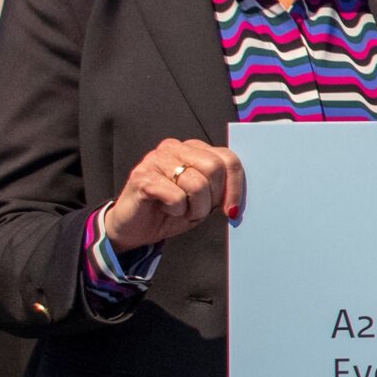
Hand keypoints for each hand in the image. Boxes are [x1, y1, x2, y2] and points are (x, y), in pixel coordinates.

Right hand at [101, 137, 243, 251]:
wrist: (134, 228)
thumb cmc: (172, 211)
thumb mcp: (204, 200)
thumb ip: (221, 190)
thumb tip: (241, 198)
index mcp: (193, 149)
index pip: (228, 158)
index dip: (236, 186)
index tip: (232, 209)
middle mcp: (175, 148)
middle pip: (214, 168)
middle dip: (213, 198)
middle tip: (199, 211)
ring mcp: (156, 159)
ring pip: (197, 184)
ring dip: (195, 208)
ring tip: (182, 211)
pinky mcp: (142, 176)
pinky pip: (176, 196)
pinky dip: (176, 211)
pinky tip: (165, 209)